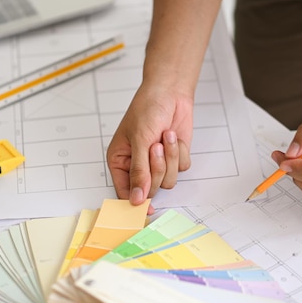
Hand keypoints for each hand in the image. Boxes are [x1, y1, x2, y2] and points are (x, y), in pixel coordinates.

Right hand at [107, 82, 192, 207]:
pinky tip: (172, 136)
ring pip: (168, 180)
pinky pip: (181, 168)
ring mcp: (157, 162)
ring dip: (170, 158)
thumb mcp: (139, 141)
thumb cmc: (147, 109)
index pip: (125, 191)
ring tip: (164, 137)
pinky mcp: (174, 157)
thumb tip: (137, 199)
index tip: (147, 210)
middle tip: (155, 147)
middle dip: (156, 167)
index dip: (136, 201)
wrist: (170, 92)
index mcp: (120, 161)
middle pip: (151, 188)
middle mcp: (138, 165)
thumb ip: (139, 172)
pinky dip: (179, 152)